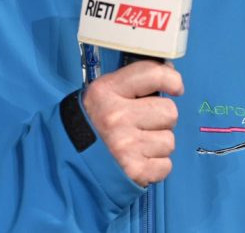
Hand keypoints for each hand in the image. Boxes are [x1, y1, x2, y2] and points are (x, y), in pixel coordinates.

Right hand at [81, 60, 183, 186]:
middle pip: (169, 111)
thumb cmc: (92, 125)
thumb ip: (133, 82)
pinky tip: (138, 161)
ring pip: (169, 140)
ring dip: (157, 144)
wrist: (68, 160)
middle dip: (161, 119)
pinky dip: (156, 166)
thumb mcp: (103, 93)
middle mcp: (116, 117)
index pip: (154, 74)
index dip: (172, 79)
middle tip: (143, 124)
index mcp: (107, 92)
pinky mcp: (134, 171)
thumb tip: (169, 73)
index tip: (176, 87)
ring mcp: (125, 145)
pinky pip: (166, 165)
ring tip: (136, 145)